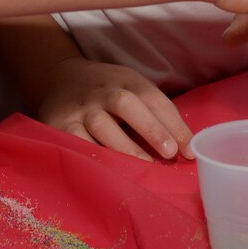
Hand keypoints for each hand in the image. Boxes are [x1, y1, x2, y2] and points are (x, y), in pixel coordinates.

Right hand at [35, 55, 193, 160]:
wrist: (59, 78)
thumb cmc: (107, 92)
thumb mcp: (131, 89)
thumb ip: (155, 113)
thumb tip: (184, 148)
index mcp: (125, 80)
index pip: (152, 98)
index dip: (173, 123)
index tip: (188, 150)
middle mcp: (102, 91)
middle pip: (126, 103)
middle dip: (150, 128)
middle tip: (169, 153)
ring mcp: (81, 108)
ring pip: (100, 123)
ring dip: (124, 146)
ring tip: (143, 167)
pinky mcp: (60, 125)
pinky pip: (76, 141)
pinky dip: (92, 154)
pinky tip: (107, 169)